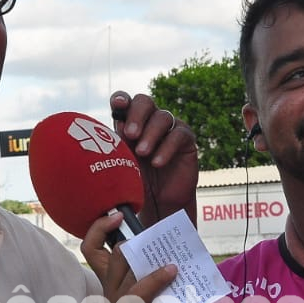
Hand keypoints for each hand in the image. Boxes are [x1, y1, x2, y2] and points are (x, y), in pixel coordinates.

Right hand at [81, 211, 179, 302]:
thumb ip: (154, 283)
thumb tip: (172, 257)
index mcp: (112, 289)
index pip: (91, 251)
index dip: (99, 229)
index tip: (116, 216)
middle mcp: (111, 295)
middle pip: (112, 254)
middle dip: (132, 239)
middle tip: (156, 234)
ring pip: (125, 267)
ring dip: (149, 255)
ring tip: (170, 253)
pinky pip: (142, 289)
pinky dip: (159, 276)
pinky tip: (174, 271)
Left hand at [109, 92, 197, 225]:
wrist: (158, 203)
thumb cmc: (136, 182)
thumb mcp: (123, 163)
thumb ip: (119, 144)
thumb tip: (118, 124)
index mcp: (130, 122)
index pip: (125, 103)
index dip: (121, 99)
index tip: (117, 105)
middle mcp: (150, 121)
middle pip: (144, 101)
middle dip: (136, 115)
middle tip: (130, 134)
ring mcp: (169, 128)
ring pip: (162, 117)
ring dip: (150, 134)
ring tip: (142, 153)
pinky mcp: (186, 139)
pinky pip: (178, 135)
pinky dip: (166, 148)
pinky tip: (157, 163)